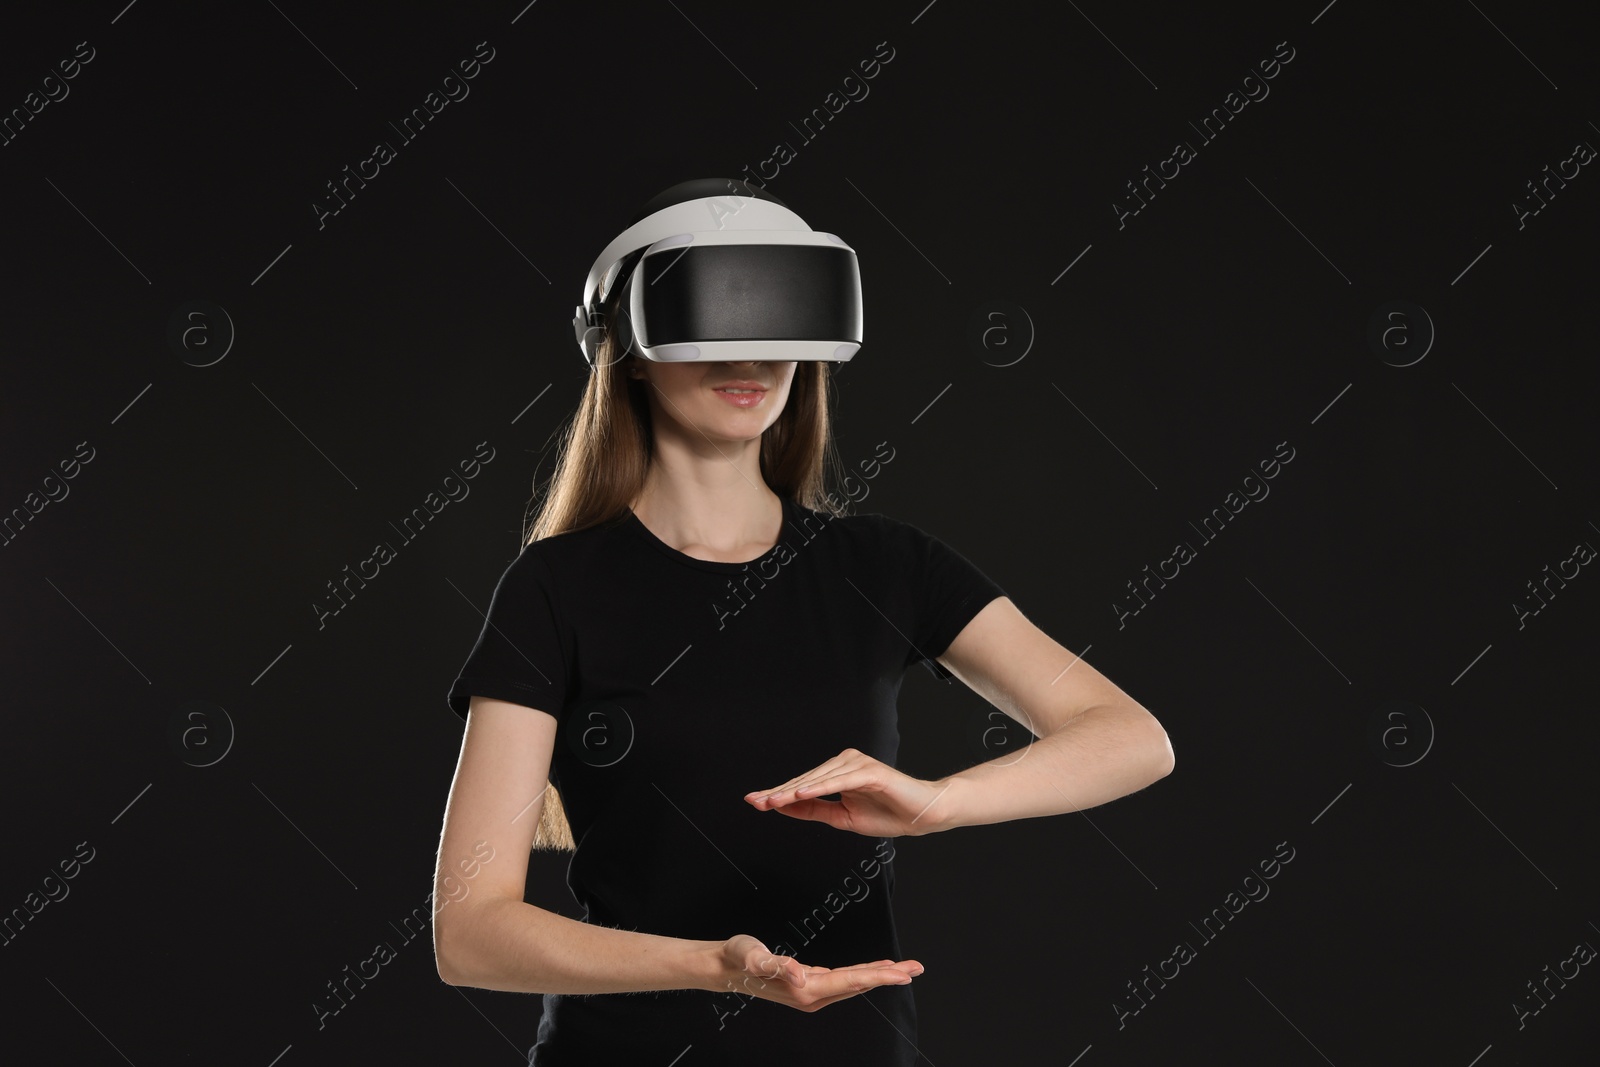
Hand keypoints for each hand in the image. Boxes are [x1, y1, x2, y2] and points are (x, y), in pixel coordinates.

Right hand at [716, 934, 922, 1012]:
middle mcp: (811, 995)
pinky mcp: (809, 984)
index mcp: (804, 989)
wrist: (723, 967)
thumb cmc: (737, 958)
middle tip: (917, 967)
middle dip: (888, 977)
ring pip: (852, 984)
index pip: (849, 982)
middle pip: (857, 984)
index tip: (903, 973)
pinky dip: (862, 975)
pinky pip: (843, 980)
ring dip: (878, 976)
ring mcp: (811, 992)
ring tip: (904, 969)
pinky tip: (871, 971)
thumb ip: (774, 964)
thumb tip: (799, 974)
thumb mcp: (752, 954)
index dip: (878, 977)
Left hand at [743, 747, 952, 836]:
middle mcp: (845, 763)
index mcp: (837, 773)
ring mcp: (857, 764)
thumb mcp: (842, 817)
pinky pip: (840, 780)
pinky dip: (820, 786)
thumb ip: (814, 810)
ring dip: (795, 790)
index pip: (803, 785)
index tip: (755, 802)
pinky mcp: (870, 771)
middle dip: (780, 792)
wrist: (921, 816)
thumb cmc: (887, 814)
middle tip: (756, 802)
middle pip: (806, 779)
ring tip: (773, 801)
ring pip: (819, 778)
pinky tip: (802, 793)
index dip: (779, 794)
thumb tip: (783, 808)